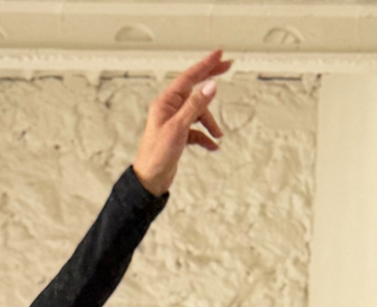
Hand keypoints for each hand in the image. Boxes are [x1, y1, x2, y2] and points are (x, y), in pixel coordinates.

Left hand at [132, 49, 232, 195]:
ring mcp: (174, 122)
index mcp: (165, 103)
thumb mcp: (178, 128)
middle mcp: (169, 109)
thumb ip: (194, 106)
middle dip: (211, 80)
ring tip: (217, 134)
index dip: (205, 65)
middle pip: (194, 89)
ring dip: (210, 122)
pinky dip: (205, 137)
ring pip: (198, 113)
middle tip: (227, 67)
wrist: (149, 181)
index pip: (188, 77)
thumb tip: (210, 86)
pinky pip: (196, 130)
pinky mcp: (178, 135)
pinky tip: (212, 145)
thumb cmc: (156, 156)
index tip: (219, 54)